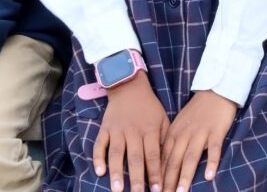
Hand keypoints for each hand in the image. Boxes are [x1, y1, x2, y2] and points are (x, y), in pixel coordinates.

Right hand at [93, 71, 168, 191]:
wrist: (128, 86)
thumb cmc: (149, 107)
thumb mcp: (162, 119)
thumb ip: (164, 140)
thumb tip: (168, 162)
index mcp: (150, 130)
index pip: (154, 156)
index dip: (156, 174)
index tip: (158, 190)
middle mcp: (133, 131)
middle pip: (135, 158)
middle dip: (137, 179)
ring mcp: (117, 130)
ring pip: (116, 154)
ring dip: (117, 173)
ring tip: (118, 190)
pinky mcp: (104, 128)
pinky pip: (100, 144)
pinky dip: (98, 158)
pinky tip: (99, 172)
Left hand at [162, 90, 237, 191]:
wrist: (215, 91)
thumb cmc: (196, 112)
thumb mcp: (179, 125)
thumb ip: (171, 143)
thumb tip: (160, 166)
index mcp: (173, 134)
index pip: (162, 159)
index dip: (158, 177)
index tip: (154, 191)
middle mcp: (184, 134)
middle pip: (174, 161)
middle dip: (168, 182)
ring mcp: (201, 133)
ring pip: (191, 157)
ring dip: (185, 176)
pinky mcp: (216, 132)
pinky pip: (214, 150)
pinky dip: (212, 163)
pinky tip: (209, 176)